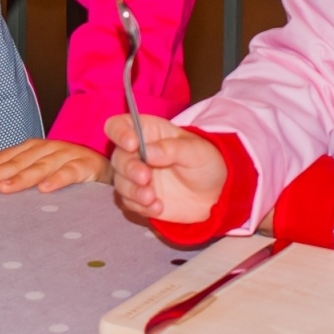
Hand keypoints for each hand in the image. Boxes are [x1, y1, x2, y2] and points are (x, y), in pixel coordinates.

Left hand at [0, 139, 111, 193]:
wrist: (107, 167)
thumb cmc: (68, 170)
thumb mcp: (42, 170)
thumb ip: (20, 175)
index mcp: (33, 149)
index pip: (5, 157)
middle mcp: (47, 148)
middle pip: (17, 162)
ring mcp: (66, 155)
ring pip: (40, 166)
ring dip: (21, 177)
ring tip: (4, 188)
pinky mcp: (85, 166)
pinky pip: (70, 173)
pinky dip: (57, 179)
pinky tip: (45, 189)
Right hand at [105, 114, 226, 223]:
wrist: (216, 194)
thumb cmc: (205, 163)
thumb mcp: (197, 150)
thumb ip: (172, 149)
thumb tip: (148, 151)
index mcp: (148, 132)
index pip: (119, 125)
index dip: (119, 132)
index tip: (132, 144)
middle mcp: (136, 153)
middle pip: (118, 157)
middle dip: (129, 168)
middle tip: (146, 177)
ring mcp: (135, 177)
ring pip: (119, 182)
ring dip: (132, 191)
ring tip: (152, 198)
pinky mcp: (138, 198)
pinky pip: (128, 202)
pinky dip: (139, 207)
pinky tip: (158, 207)